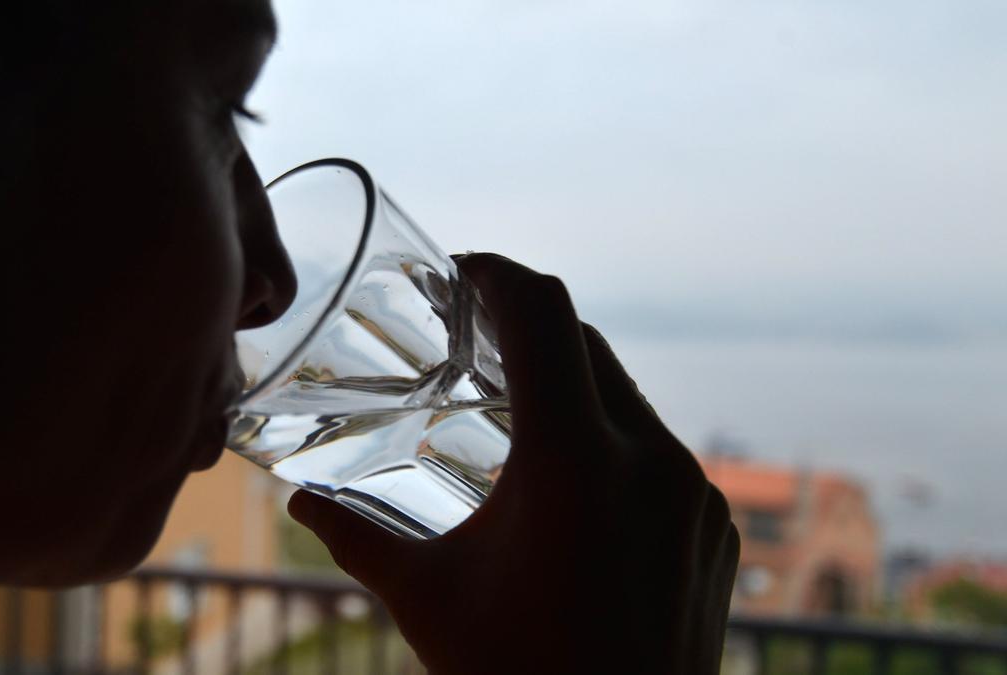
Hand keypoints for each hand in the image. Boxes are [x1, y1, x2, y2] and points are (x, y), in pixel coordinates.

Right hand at [288, 253, 738, 673]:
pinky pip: (660, 452)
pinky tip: (575, 481)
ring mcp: (694, 494)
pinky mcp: (715, 529)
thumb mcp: (427, 599)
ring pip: (627, 396)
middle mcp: (649, 459)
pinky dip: (613, 438)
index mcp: (573, 460)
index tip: (463, 268)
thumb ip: (357, 537)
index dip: (498, 272)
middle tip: (475, 335)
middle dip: (528, 324)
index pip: (541, 312)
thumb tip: (300, 502)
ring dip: (572, 382)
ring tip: (520, 409)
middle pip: (585, 342)